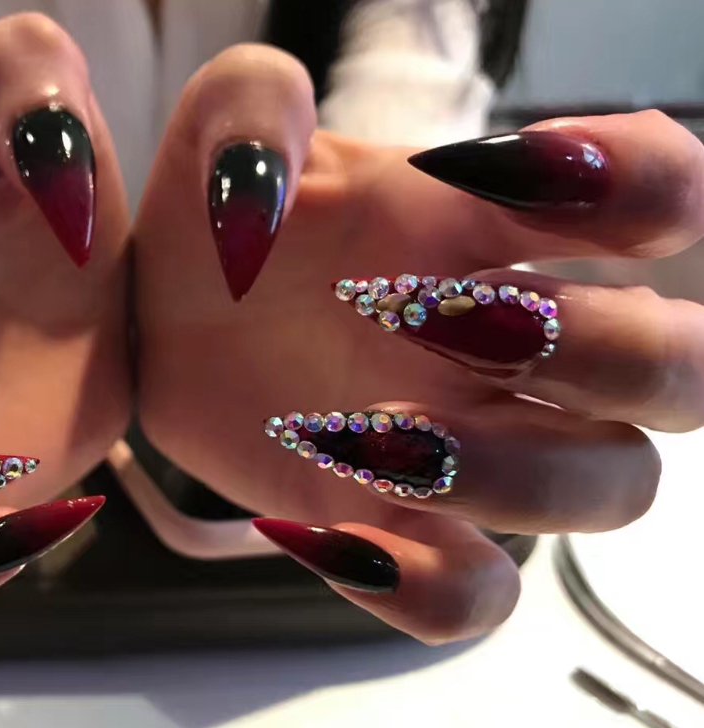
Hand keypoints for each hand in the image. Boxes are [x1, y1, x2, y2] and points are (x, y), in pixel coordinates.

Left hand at [134, 44, 703, 642]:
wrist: (159, 322)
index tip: (532, 183)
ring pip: (611, 489)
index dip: (644, 184)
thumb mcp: (217, 141)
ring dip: (515, 472)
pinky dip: (419, 587)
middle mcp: (508, 339)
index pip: (658, 189)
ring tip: (367, 432)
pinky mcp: (398, 524)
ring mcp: (466, 442)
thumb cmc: (217, 228)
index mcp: (484, 221)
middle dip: (604, 352)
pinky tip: (323, 529)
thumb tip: (267, 179)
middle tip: (457, 327)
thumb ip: (244, 109)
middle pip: (679, 368)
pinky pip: (474, 597)